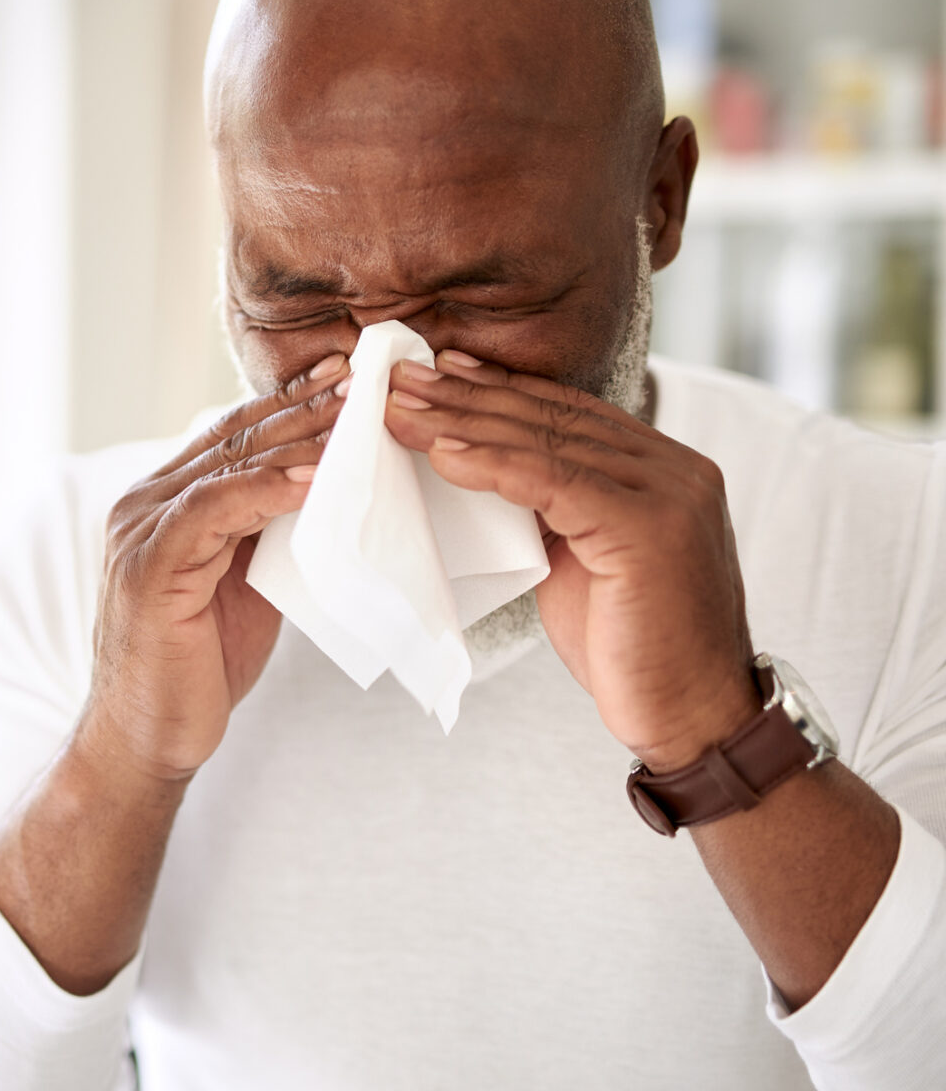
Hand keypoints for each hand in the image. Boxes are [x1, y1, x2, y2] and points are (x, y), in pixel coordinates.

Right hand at [81, 355, 349, 781]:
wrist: (146, 739)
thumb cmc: (197, 667)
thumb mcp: (243, 584)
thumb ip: (265, 533)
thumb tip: (324, 493)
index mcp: (164, 503)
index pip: (233, 434)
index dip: (289, 402)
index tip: (345, 377)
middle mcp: (143, 504)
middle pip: (234, 438)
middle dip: (303, 407)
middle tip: (362, 379)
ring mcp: (140, 532)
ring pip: (227, 465)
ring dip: (297, 440)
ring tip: (352, 419)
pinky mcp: (149, 566)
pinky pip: (213, 511)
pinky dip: (265, 491)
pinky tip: (313, 481)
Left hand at [383, 352, 758, 769]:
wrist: (692, 719)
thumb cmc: (632, 649)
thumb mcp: (584, 562)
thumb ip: (553, 512)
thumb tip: (485, 476)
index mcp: (663, 470)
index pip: (567, 413)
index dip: (499, 389)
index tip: (438, 371)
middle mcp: (675, 469)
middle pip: (551, 417)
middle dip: (468, 395)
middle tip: (399, 377)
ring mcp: (669, 493)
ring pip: (547, 441)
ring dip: (464, 421)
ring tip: (399, 409)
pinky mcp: (649, 527)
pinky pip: (553, 480)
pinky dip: (491, 464)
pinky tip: (442, 453)